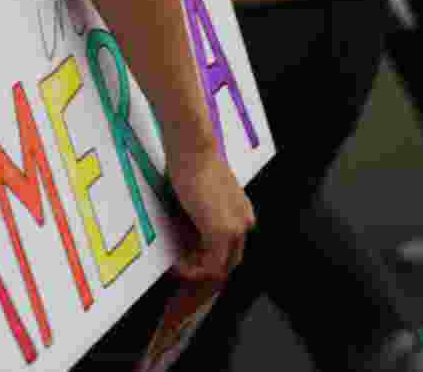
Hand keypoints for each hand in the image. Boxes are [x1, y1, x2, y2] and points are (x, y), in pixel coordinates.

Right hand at [165, 139, 255, 282]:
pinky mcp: (222, 233)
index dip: (209, 256)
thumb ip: (198, 218)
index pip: (232, 246)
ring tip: (178, 267)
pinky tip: (178, 265)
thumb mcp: (199, 196)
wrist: (193, 151)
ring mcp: (236, 229)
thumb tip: (187, 238)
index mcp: (242, 212)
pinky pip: (211, 265)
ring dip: (199, 271)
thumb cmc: (191, 164)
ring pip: (222, 266)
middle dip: (206, 268)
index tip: (186, 255)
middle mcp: (245, 222)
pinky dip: (195, 271)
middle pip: (230, 260)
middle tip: (183, 265)